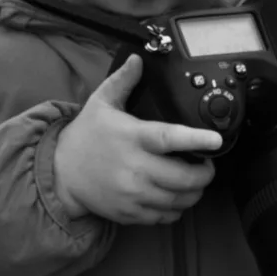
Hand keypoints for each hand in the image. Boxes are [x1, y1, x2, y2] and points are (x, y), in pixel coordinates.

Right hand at [51, 54, 220, 226]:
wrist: (60, 172)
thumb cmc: (85, 135)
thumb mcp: (101, 102)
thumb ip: (123, 80)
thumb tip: (139, 59)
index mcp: (133, 137)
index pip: (170, 138)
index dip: (197, 140)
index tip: (216, 140)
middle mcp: (135, 168)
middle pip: (185, 178)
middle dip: (205, 173)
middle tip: (207, 165)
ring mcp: (133, 194)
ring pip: (180, 200)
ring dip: (195, 192)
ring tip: (194, 181)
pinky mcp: (130, 213)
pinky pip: (166, 216)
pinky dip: (177, 208)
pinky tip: (175, 197)